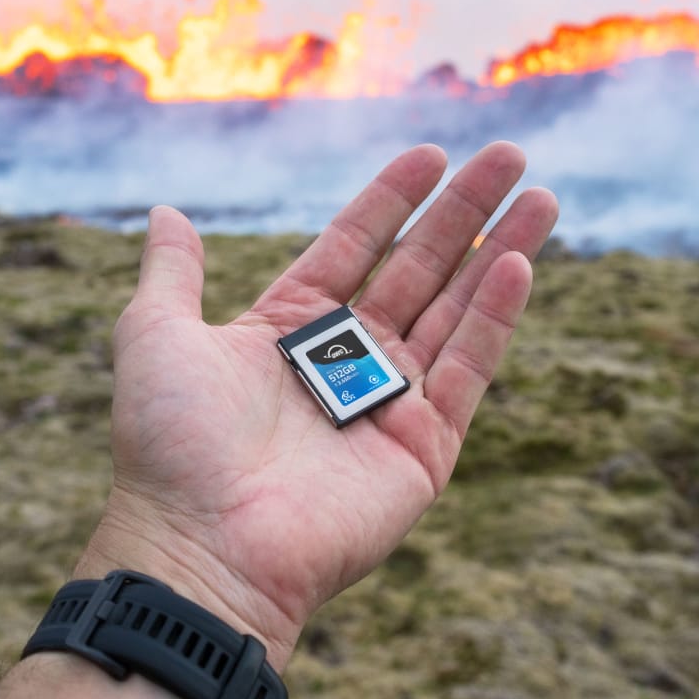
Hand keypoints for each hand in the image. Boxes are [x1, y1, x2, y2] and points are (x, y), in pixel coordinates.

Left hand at [76, 142, 558, 666]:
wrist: (203, 544)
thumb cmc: (171, 443)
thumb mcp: (156, 336)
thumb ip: (173, 273)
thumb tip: (167, 212)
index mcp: (286, 330)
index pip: (353, 247)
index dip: (391, 200)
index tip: (432, 154)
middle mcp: (343, 360)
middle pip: (418, 269)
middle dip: (463, 211)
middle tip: (509, 155)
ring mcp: (388, 403)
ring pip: (457, 310)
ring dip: (499, 251)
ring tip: (542, 197)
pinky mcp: (423, 446)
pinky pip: (467, 370)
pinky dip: (494, 318)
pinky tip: (516, 263)